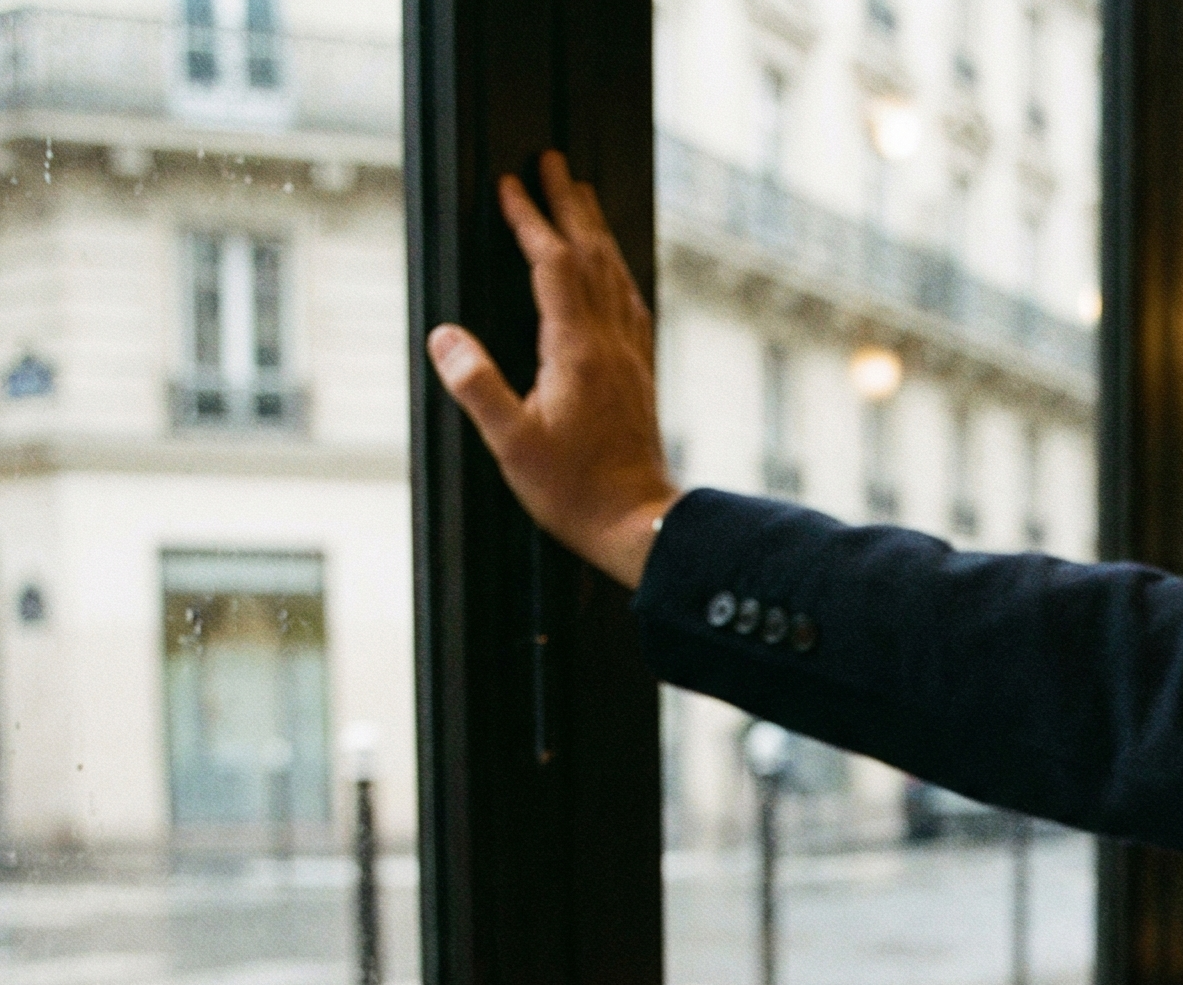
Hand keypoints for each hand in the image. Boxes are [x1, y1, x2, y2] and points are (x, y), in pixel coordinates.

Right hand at [426, 151, 677, 587]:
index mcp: (577, 352)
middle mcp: (611, 346)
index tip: (511, 184)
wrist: (640, 527)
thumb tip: (444, 337)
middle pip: (592, 257)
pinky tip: (615, 275)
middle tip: (556, 162)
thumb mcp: (513, 446)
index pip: (553, 266)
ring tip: (584, 200)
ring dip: (598, 233)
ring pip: (617, 277)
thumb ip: (478, 388)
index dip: (531, 220)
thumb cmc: (576, 494)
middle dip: (571, 206)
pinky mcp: (641, 380)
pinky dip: (618, 275)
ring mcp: (631, 361)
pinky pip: (632, 309)